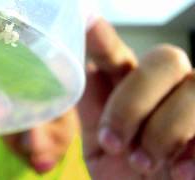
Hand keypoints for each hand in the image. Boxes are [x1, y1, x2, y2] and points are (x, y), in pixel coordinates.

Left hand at [78, 18, 194, 179]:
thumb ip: (94, 112)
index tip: (87, 22)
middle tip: (114, 143)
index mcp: (134, 93)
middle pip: (165, 59)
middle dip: (133, 101)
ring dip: (161, 131)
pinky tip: (181, 172)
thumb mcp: (103, 150)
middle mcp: (168, 92)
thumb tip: (83, 70)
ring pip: (193, 87)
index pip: (120, 56)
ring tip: (142, 164)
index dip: (105, 40)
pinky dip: (194, 148)